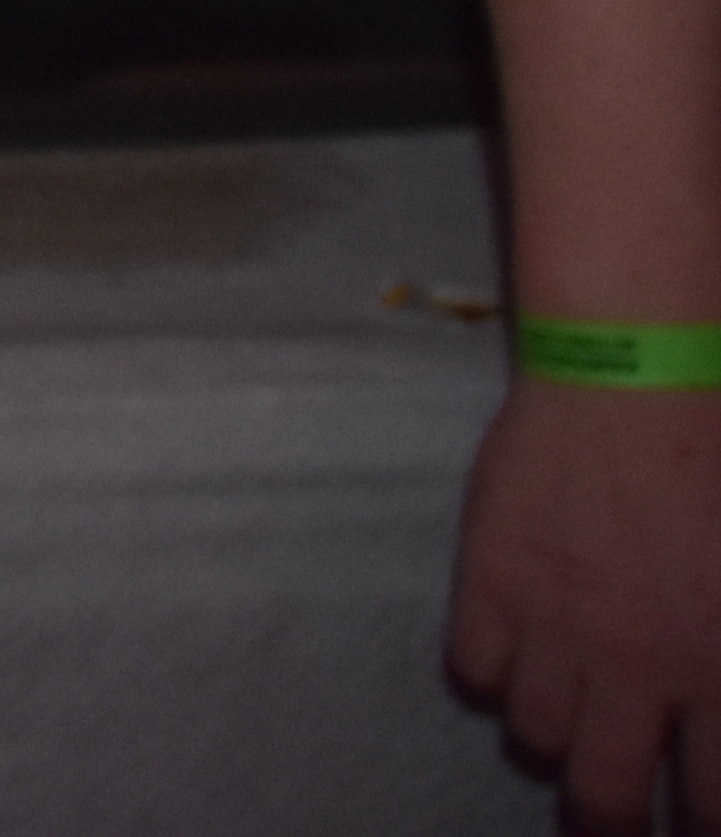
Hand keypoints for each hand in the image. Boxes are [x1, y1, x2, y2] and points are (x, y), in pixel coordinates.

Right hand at [454, 380, 720, 827]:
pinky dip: (493, 672)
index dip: (699, 824)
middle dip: (612, 817)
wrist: (639, 377)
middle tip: (614, 810)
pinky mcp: (490, 580)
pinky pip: (473, 671)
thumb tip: (714, 708)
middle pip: (606, 794)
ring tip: (565, 711)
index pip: (711, 800)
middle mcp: (639, 669)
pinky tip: (517, 647)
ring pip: (533, 737)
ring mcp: (555, 627)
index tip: (692, 821)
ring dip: (552, 734)